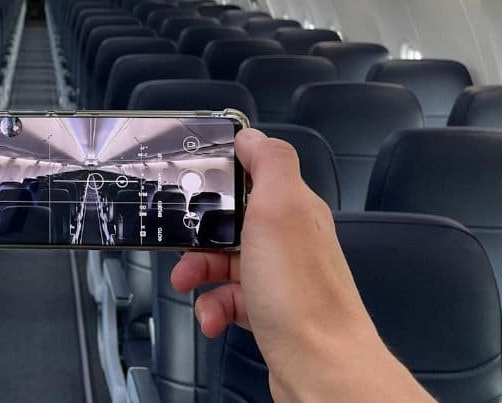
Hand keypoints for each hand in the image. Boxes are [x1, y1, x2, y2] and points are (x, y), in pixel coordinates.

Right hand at [171, 129, 429, 401]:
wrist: (321, 366)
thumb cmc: (302, 293)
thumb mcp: (281, 208)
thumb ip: (269, 163)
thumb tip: (253, 135)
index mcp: (295, 208)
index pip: (255, 173)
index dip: (220, 176)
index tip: (190, 182)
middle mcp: (291, 241)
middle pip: (231, 221)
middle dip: (198, 234)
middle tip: (181, 246)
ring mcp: (281, 278)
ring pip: (225, 263)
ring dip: (199, 273)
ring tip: (189, 286)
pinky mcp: (271, 313)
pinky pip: (229, 301)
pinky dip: (213, 308)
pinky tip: (212, 318)